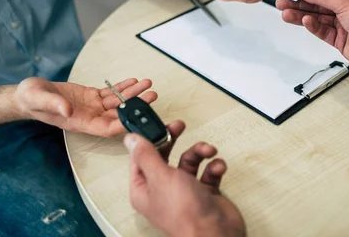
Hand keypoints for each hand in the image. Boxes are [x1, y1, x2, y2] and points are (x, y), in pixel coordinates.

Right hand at [14, 78, 156, 136]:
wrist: (29, 94)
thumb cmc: (32, 100)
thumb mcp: (40, 100)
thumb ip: (55, 105)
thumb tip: (68, 110)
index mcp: (80, 123)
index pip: (108, 128)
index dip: (123, 124)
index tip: (138, 116)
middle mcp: (90, 117)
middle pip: (119, 114)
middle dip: (136, 106)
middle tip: (151, 95)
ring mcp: (92, 107)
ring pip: (118, 102)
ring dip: (133, 93)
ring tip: (147, 83)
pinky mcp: (92, 96)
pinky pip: (111, 93)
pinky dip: (123, 87)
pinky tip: (133, 80)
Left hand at [125, 123, 244, 236]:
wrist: (215, 232)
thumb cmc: (185, 212)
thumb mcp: (161, 176)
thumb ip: (146, 155)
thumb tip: (132, 139)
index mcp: (145, 188)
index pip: (141, 157)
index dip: (148, 138)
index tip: (156, 123)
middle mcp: (163, 189)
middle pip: (166, 155)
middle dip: (174, 140)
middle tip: (179, 126)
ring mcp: (185, 191)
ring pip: (190, 161)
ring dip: (200, 152)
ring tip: (208, 151)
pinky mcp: (204, 192)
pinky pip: (208, 171)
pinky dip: (214, 166)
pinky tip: (217, 168)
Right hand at [276, 0, 348, 78]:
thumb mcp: (344, 2)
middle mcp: (345, 7)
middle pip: (316, 3)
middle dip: (299, 2)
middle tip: (281, 1)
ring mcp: (342, 23)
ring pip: (316, 18)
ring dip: (301, 15)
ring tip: (285, 13)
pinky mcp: (339, 39)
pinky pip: (322, 31)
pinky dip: (312, 26)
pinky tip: (304, 22)